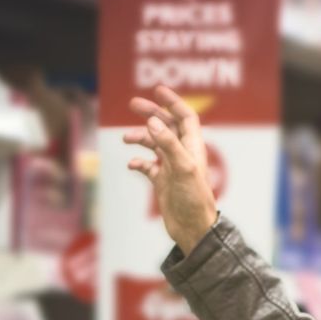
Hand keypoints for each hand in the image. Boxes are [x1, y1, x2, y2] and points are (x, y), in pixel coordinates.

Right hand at [123, 85, 218, 255]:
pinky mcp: (162, 182)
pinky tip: (131, 164)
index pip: (185, 117)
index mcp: (192, 147)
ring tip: (125, 138)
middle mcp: (182, 154)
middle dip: (152, 113)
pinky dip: (138, 162)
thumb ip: (168, 144)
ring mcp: (171, 168)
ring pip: (154, 144)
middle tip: (133, 104)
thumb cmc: (194, 200)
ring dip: (140, 137)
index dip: (174, 102)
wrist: (192, 229)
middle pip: (167, 126)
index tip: (158, 90)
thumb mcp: (182, 168)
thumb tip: (153, 123)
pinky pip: (147, 166)